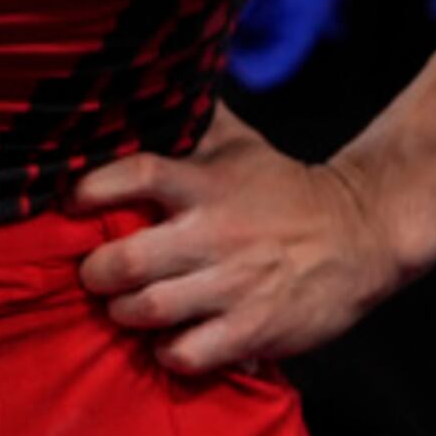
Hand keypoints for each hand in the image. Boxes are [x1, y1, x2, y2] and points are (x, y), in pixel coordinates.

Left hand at [72, 110, 403, 377]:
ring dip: (125, 313)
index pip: (138, 175)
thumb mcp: (244, 147)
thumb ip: (197, 122)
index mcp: (210, 186)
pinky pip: (188, 353)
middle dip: (97, 271)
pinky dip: (167, 352)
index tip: (73, 201)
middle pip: (129, 258)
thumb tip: (154, 82)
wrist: (362, 236)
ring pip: (149, 310)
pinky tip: (170, 341)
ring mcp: (236, 286)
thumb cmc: (287, 191)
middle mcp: (217, 234)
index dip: (94, 188)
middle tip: (96, 272)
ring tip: (126, 307)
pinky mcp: (254, 330)